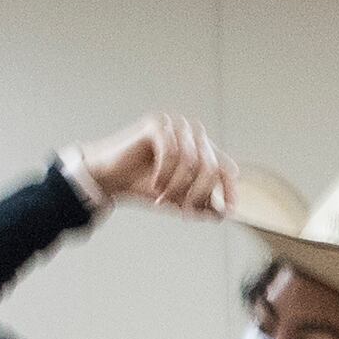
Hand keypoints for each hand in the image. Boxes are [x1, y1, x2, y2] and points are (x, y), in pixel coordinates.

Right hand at [76, 112, 229, 215]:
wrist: (110, 178)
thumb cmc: (143, 185)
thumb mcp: (177, 199)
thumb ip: (200, 205)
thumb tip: (223, 214)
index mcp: (202, 148)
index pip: (226, 168)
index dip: (229, 190)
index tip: (228, 211)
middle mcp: (192, 133)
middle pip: (211, 167)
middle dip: (198, 194)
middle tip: (183, 212)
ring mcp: (176, 126)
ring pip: (192, 162)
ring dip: (178, 187)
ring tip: (162, 199)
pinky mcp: (157, 125)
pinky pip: (171, 154)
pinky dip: (164, 175)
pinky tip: (154, 186)